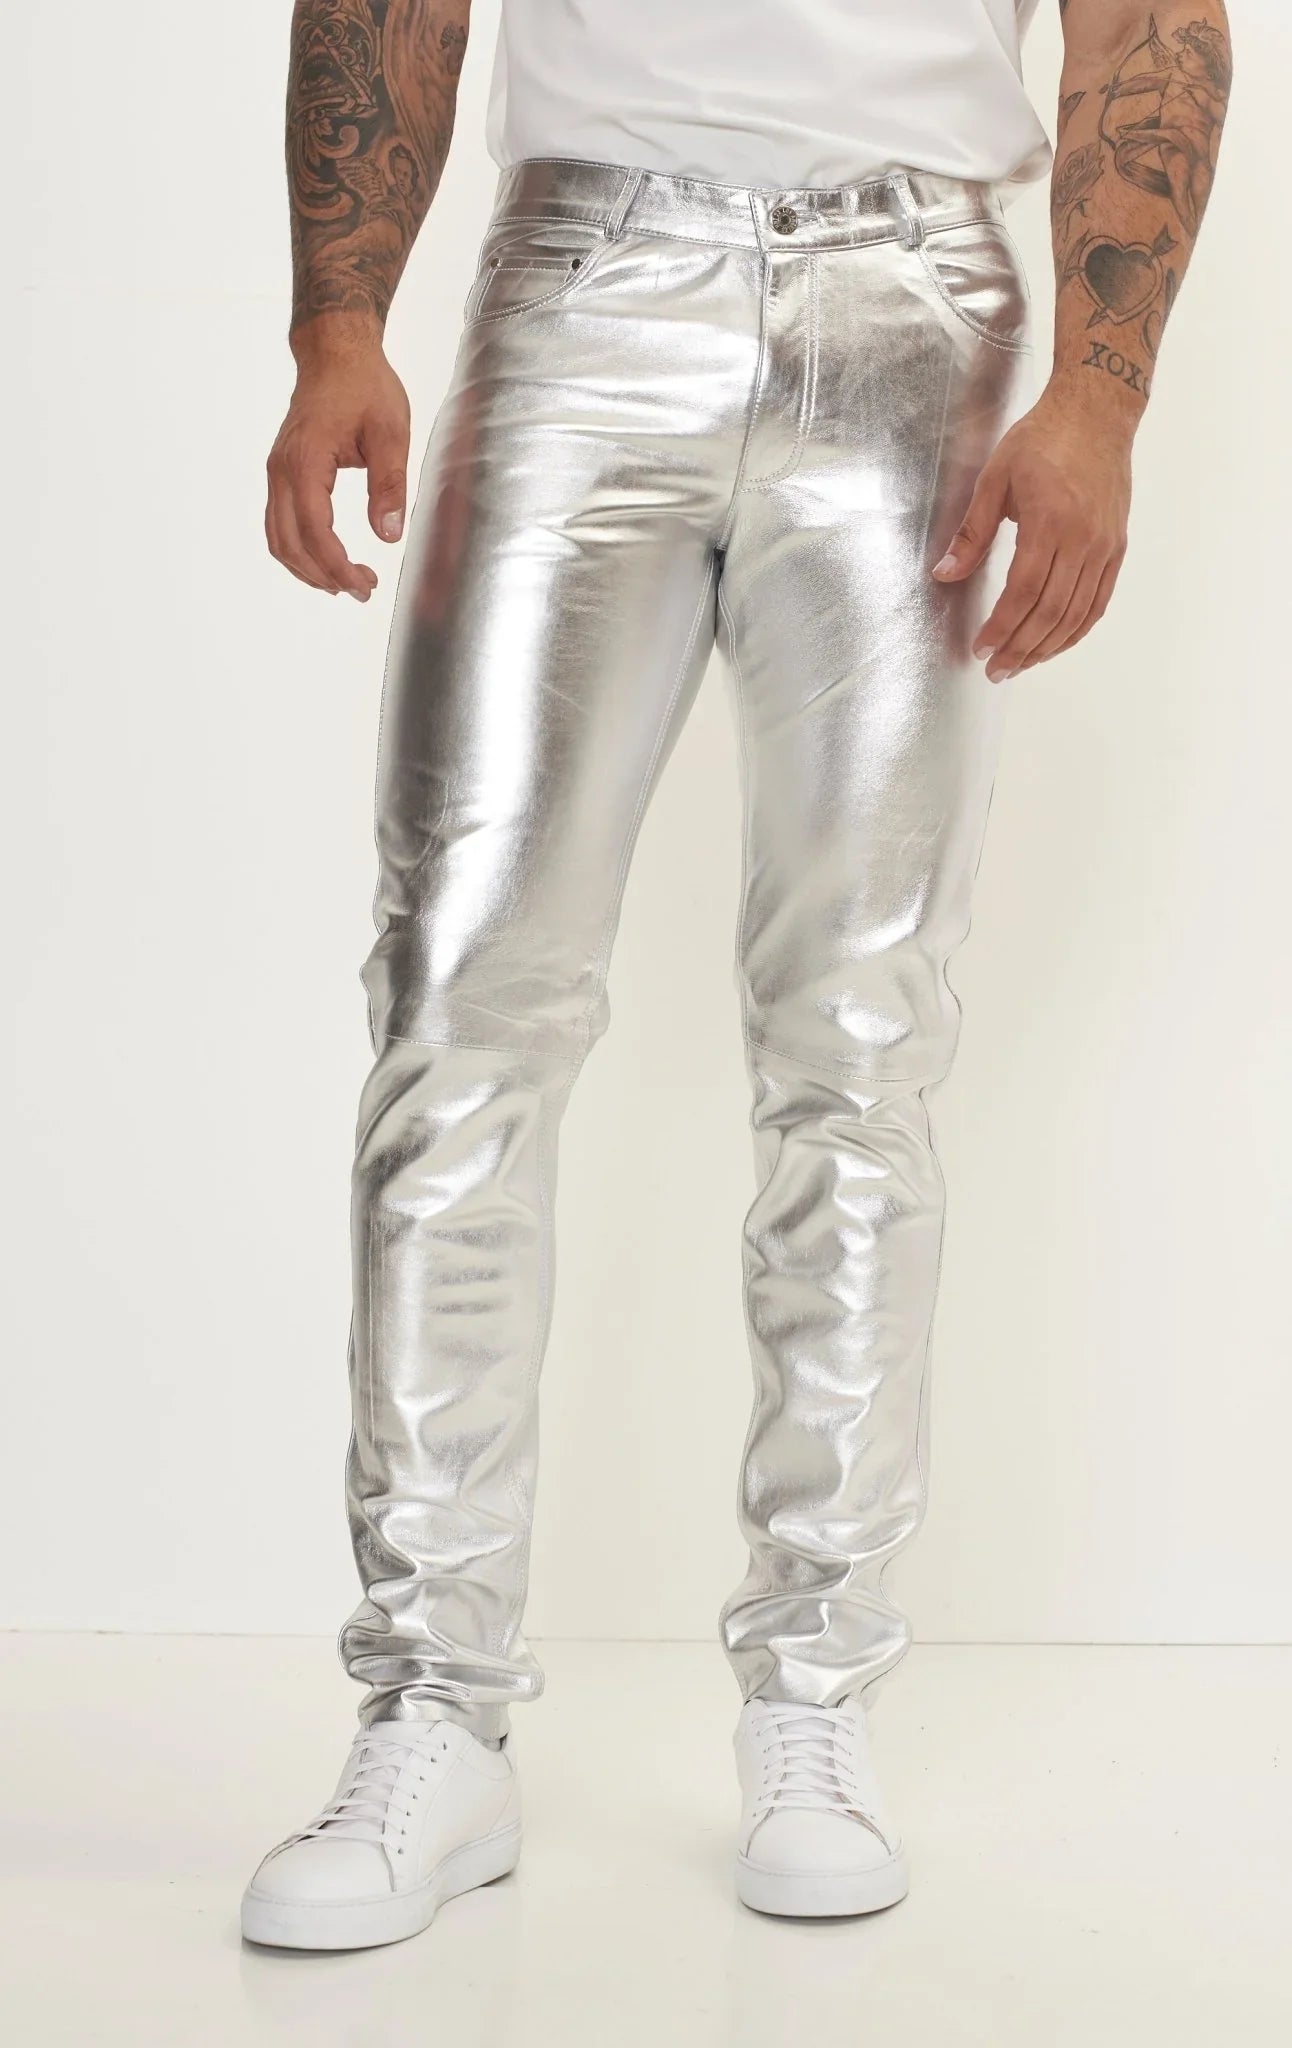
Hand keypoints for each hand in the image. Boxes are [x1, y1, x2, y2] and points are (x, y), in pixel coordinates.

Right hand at [266, 322, 410, 599]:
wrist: (335, 353)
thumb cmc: (365, 386)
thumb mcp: (390, 432)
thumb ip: (388, 484)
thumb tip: (387, 535)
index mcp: (306, 460)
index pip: (314, 531)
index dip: (337, 566)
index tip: (365, 584)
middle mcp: (281, 470)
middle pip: (288, 543)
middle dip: (324, 576)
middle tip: (363, 591)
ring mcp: (277, 472)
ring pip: (277, 538)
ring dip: (307, 568)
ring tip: (346, 583)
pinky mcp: (282, 473)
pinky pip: (279, 523)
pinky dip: (299, 550)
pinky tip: (327, 561)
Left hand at [931, 372, 1134, 680]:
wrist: (1097, 413)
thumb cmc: (1042, 439)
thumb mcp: (995, 480)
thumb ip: (971, 534)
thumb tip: (944, 574)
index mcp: (1049, 520)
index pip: (1024, 591)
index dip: (1002, 626)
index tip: (981, 648)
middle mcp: (1082, 538)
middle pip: (1051, 611)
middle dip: (1021, 647)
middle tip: (997, 670)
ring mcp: (1104, 545)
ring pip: (1077, 613)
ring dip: (1047, 647)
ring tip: (1020, 665)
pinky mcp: (1116, 547)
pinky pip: (1098, 601)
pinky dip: (1077, 629)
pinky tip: (1055, 644)